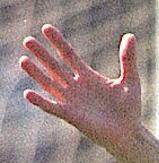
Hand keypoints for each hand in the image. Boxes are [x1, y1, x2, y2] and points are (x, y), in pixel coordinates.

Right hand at [20, 25, 142, 156]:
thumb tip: (130, 35)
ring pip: (50, 84)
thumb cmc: (129, 109)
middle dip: (41, 54)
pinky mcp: (71, 116)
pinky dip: (41, 101)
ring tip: (23, 60)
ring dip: (36, 74)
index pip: (69, 55)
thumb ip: (128, 60)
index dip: (58, 42)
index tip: (46, 28)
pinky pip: (53, 107)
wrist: (129, 134)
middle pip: (54, 67)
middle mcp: (76, 86)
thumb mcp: (130, 81)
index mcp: (88, 76)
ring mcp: (72, 101)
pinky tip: (28, 93)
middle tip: (27, 40)